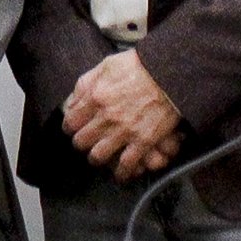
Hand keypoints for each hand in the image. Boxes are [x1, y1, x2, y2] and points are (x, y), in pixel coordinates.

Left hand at [64, 50, 183, 182]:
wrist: (169, 73)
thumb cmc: (139, 66)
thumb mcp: (106, 66)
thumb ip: (87, 83)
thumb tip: (74, 100)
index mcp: (95, 97)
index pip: (71, 122)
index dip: (70, 127)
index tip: (74, 129)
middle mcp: (106, 116)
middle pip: (81, 142)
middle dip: (82, 143)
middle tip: (87, 142)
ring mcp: (124, 130)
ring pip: (98, 156)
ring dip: (97, 159)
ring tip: (99, 158)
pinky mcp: (143, 140)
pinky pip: (127, 164)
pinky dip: (122, 173)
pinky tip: (120, 174)